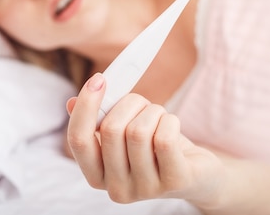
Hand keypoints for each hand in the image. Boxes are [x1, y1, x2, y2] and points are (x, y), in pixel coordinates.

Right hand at [65, 73, 224, 204]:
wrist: (197, 173)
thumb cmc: (155, 146)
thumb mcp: (124, 131)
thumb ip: (99, 119)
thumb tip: (71, 103)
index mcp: (97, 175)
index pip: (78, 140)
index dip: (86, 106)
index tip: (99, 79)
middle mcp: (117, 189)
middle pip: (111, 129)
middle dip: (129, 103)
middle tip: (142, 102)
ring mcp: (145, 190)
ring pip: (139, 131)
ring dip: (153, 112)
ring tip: (160, 118)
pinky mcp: (174, 182)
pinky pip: (164, 138)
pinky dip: (170, 120)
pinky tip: (172, 126)